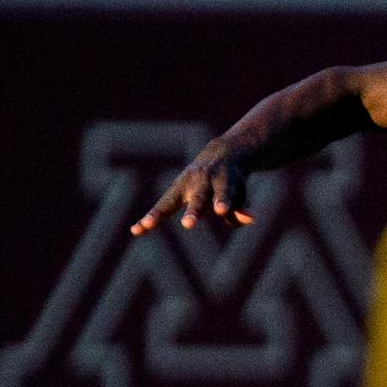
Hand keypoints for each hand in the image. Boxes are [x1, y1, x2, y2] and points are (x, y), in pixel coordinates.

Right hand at [134, 137, 253, 233]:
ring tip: (146, 225)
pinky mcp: (174, 192)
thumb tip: (250, 219)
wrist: (221, 155)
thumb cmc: (233, 181)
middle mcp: (201, 181)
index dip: (223, 201)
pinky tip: (135, 231)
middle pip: (197, 198)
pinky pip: (161, 208)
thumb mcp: (241, 192)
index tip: (221, 211)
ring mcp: (185, 186)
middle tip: (188, 224)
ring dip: (158, 213)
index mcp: (223, 179)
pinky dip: (149, 218)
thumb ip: (242, 207)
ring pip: (171, 201)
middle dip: (192, 211)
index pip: (223, 192)